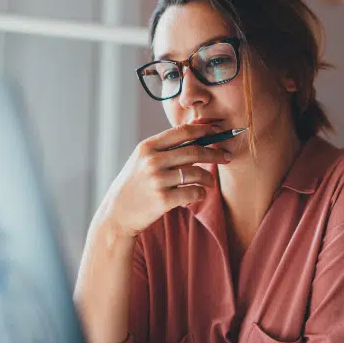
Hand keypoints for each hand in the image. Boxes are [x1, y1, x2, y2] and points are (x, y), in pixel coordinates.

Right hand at [89, 123, 231, 244]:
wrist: (117, 213)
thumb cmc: (135, 184)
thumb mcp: (143, 160)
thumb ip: (165, 148)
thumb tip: (197, 133)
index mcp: (148, 147)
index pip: (182, 132)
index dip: (204, 130)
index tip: (217, 131)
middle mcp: (152, 161)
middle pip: (194, 151)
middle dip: (215, 153)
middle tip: (226, 156)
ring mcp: (157, 180)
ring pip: (196, 173)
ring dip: (209, 178)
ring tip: (210, 182)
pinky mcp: (162, 200)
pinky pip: (193, 193)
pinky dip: (200, 193)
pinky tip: (199, 194)